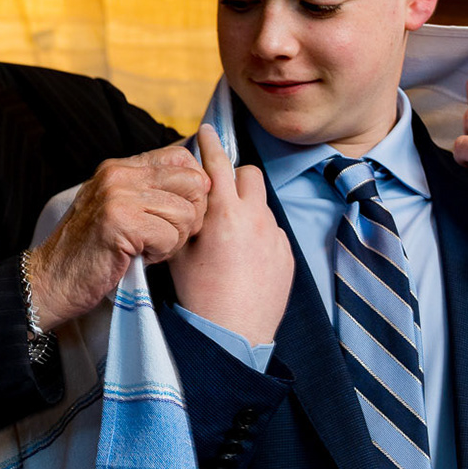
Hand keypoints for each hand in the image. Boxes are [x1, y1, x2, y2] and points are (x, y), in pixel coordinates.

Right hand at [30, 143, 210, 330]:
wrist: (51, 280)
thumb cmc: (91, 251)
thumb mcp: (118, 208)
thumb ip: (149, 191)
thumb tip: (203, 184)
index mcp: (121, 167)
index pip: (182, 158)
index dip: (194, 188)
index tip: (179, 213)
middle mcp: (120, 174)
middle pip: (193, 183)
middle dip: (192, 216)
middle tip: (168, 236)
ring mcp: (118, 196)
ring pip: (186, 213)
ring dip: (175, 240)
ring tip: (148, 248)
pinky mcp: (120, 222)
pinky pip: (170, 236)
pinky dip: (161, 254)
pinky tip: (140, 257)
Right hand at [170, 127, 294, 346]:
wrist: (232, 337)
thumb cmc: (199, 297)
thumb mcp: (179, 253)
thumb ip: (187, 218)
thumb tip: (189, 198)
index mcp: (225, 214)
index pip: (218, 164)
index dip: (210, 144)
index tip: (208, 131)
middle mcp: (256, 219)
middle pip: (249, 175)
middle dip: (234, 178)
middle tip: (218, 196)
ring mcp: (276, 237)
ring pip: (262, 205)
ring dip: (247, 209)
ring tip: (229, 239)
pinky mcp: (288, 256)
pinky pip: (273, 233)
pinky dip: (260, 236)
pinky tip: (245, 261)